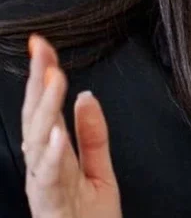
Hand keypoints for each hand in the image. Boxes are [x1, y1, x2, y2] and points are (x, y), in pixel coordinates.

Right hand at [21, 35, 121, 217]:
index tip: (43, 45)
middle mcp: (42, 168)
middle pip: (35, 118)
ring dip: (46, 109)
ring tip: (54, 80)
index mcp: (53, 156)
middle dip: (38, 82)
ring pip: (37, 143)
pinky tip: (55, 133)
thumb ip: (92, 134)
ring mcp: (44, 186)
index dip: (43, 75)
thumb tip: (86, 95)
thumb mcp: (99, 170)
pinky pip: (50, 179)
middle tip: (43, 51)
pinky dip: (51, 155)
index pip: (45, 108)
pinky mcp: (52, 207)